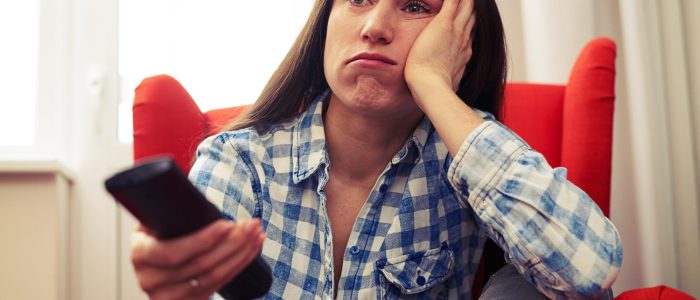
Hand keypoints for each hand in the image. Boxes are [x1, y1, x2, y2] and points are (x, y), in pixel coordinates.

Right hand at [130, 219, 264, 299]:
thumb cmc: (162, 231)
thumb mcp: (158, 219)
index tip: (227, 225)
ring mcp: (168, 295)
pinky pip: (218, 285)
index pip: (173, 252)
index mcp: (140, 253)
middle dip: (232, 243)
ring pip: (213, 277)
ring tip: (256, 234)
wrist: (158, 257)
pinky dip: (238, 265)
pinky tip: (251, 250)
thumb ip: (172, 211)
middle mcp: (150, 279)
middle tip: (251, 225)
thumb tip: (198, 196)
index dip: (204, 240)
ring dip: (241, 254)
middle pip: (200, 265)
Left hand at [405, 0, 474, 98]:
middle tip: (472, 1)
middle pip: (471, 17)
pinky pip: (453, 1)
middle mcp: (464, 40)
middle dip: (471, 6)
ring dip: (466, 0)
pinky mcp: (443, 24)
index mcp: (463, 53)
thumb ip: (446, 77)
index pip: (469, 32)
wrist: (430, 88)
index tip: (471, 16)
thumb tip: (447, 85)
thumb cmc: (433, 89)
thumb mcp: (445, 82)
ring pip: (465, 7)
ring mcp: (455, 31)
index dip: (471, 22)